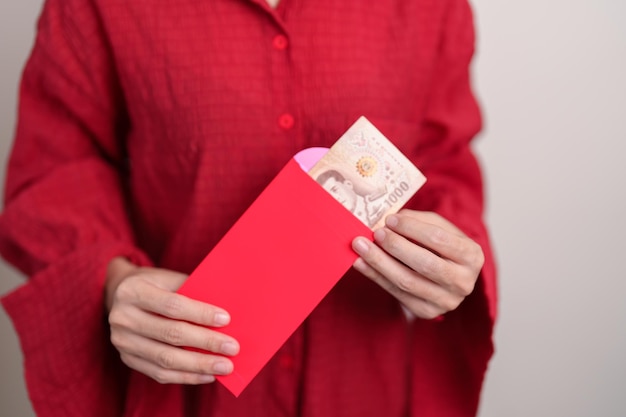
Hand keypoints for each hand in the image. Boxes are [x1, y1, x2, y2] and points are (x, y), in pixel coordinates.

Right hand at [105, 258, 239, 383]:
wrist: (121, 295)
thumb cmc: (156, 285)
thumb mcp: (169, 278)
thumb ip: (192, 291)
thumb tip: (225, 315)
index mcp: (133, 291)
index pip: (171, 305)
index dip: (200, 313)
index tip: (226, 319)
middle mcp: (122, 318)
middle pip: (170, 334)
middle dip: (206, 342)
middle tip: (232, 348)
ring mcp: (122, 342)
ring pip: (166, 359)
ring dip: (199, 365)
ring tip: (224, 367)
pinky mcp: (127, 359)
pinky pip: (160, 374)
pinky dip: (187, 376)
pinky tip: (207, 375)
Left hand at [351, 210, 483, 318]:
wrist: (449, 273)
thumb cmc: (442, 245)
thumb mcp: (438, 227)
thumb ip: (418, 220)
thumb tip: (390, 220)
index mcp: (472, 255)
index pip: (439, 239)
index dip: (411, 228)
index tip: (389, 219)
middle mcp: (463, 282)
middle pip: (425, 264)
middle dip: (396, 247)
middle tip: (375, 233)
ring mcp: (446, 301)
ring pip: (407, 282)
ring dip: (379, 263)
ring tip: (360, 247)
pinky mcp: (426, 312)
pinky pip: (396, 293)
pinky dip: (375, 276)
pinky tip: (361, 263)